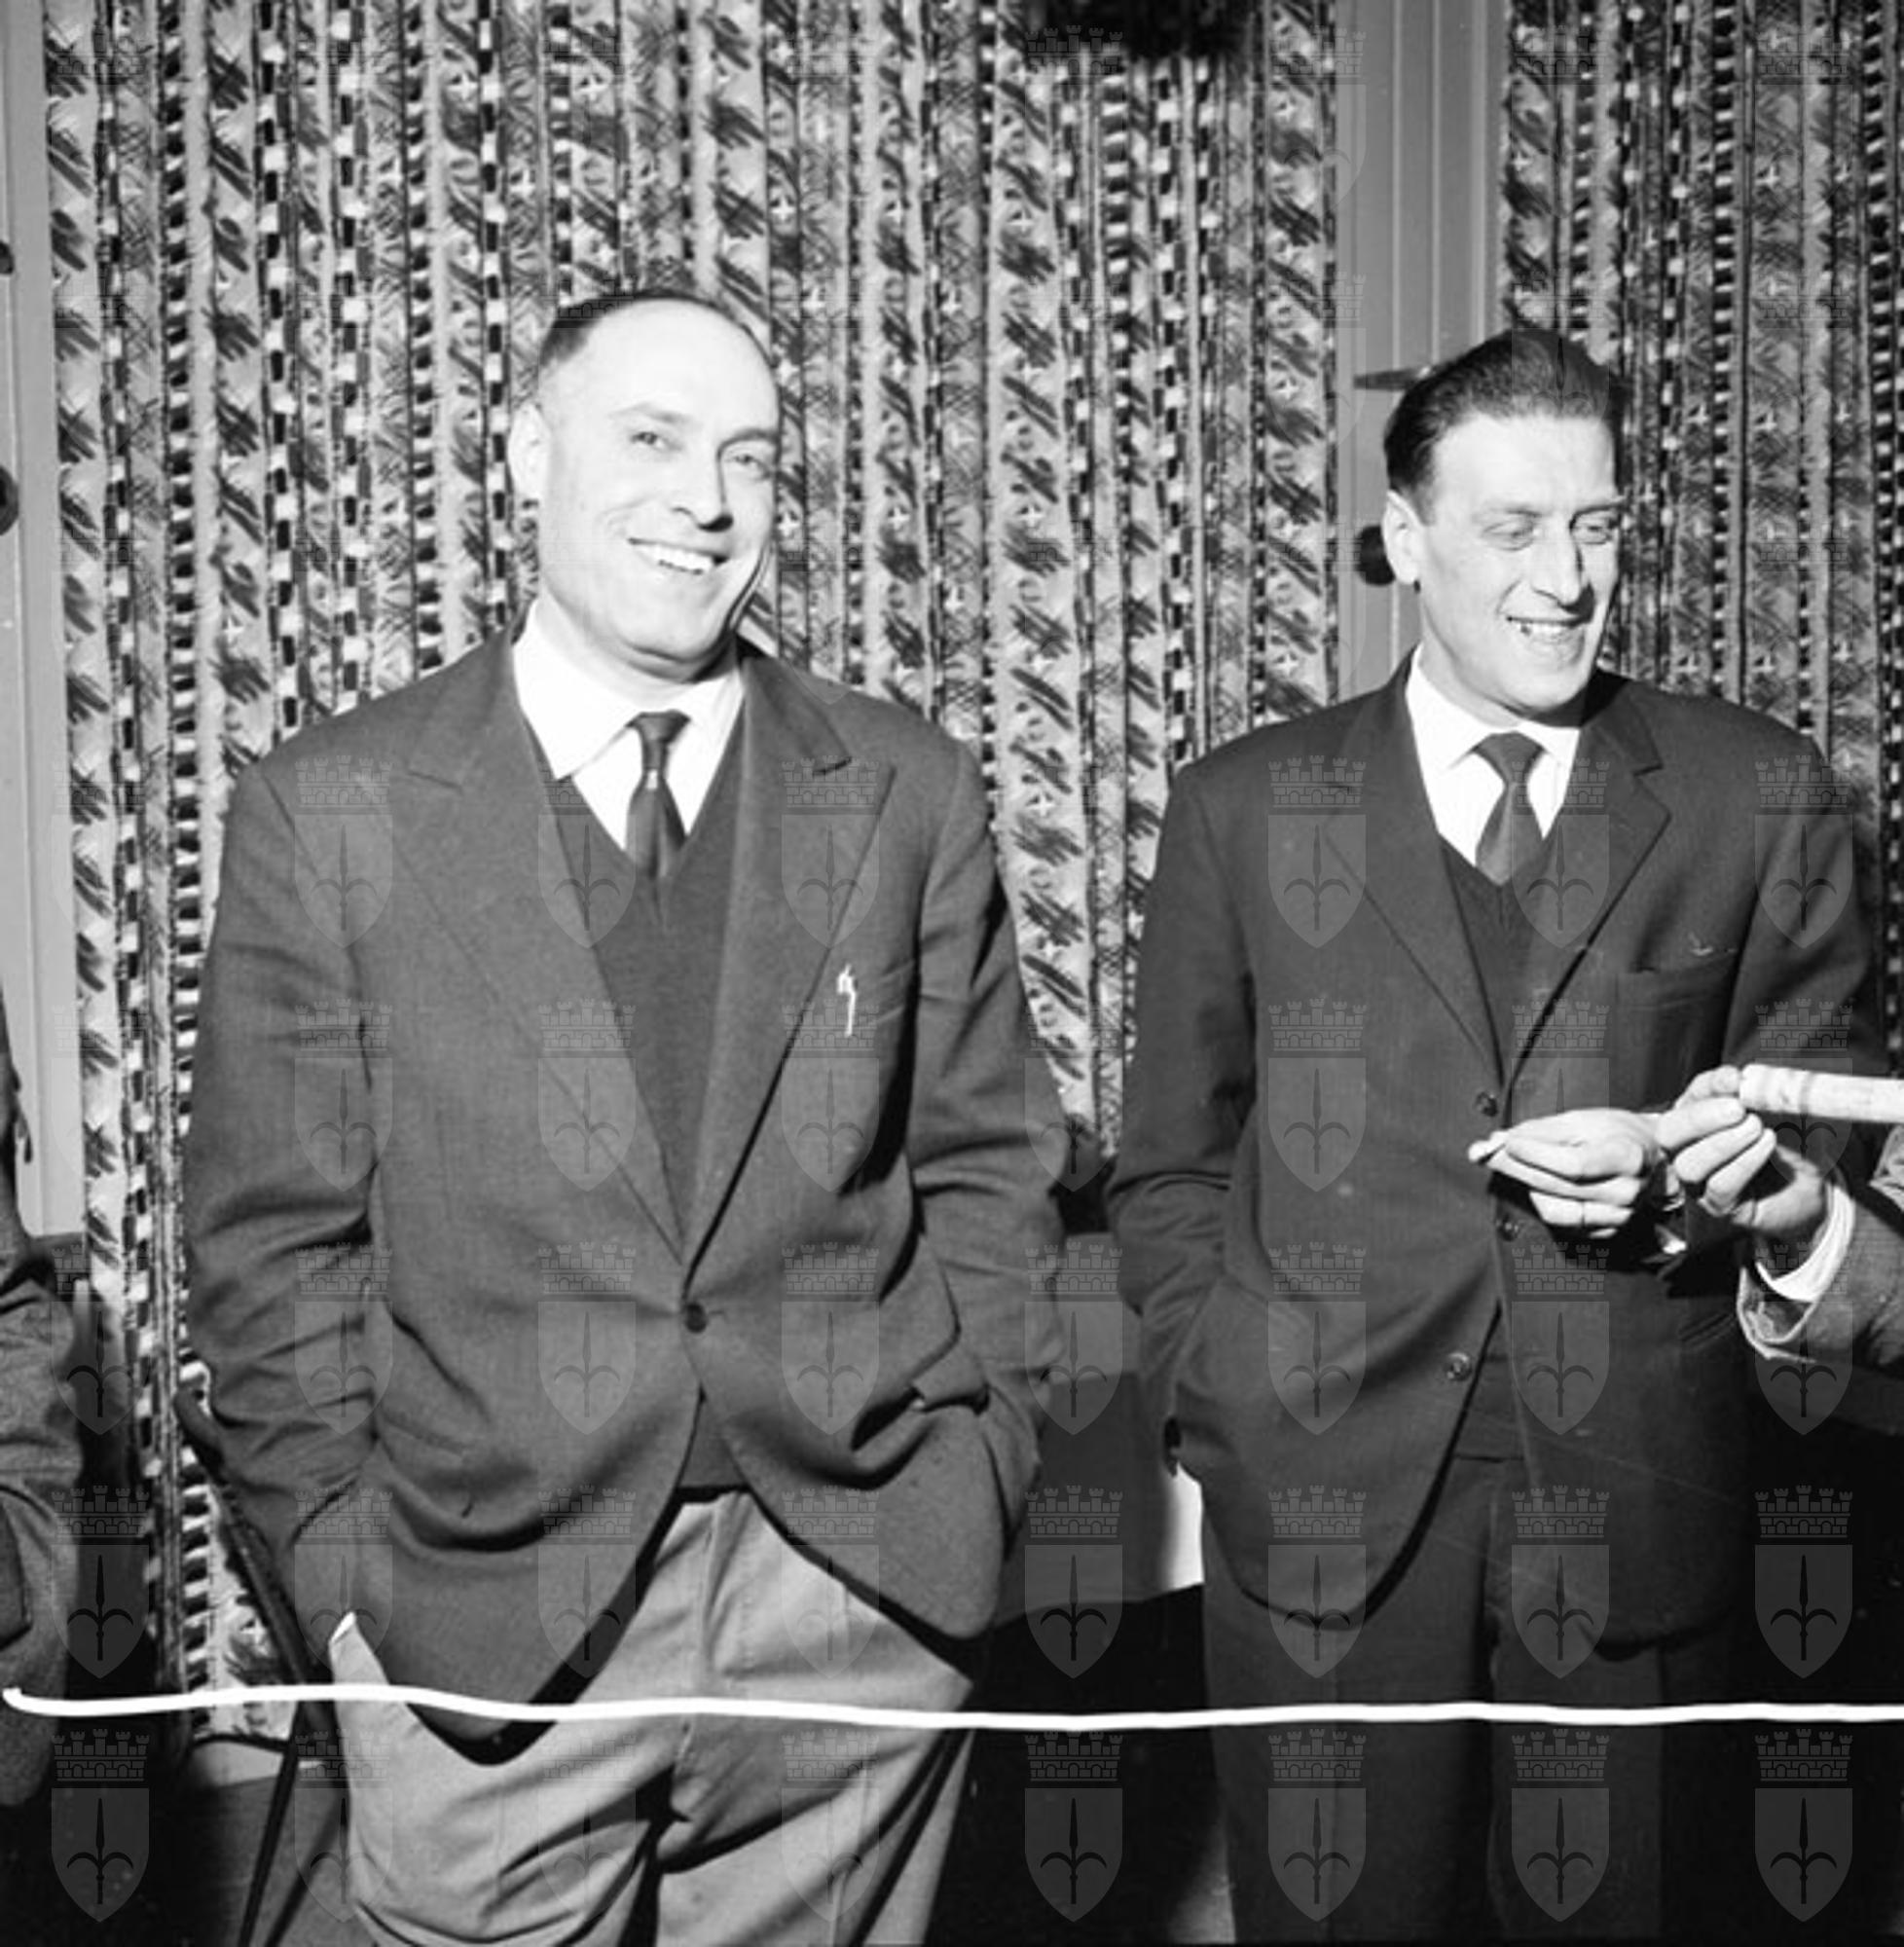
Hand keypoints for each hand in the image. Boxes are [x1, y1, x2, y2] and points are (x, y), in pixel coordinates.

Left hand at [1468, 1107, 1663, 1236]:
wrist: (1653, 1159)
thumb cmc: (1615, 1134)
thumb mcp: (1581, 1120)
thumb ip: (1535, 1131)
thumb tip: (1490, 1144)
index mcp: (1627, 1157)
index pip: (1573, 1165)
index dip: (1535, 1155)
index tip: (1508, 1142)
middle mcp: (1627, 1193)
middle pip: (1558, 1187)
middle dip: (1516, 1167)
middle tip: (1488, 1152)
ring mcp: (1619, 1217)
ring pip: (1554, 1209)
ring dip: (1526, 1186)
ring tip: (1519, 1165)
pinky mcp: (1607, 1231)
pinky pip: (1562, 1223)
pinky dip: (1543, 1202)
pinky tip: (1540, 1185)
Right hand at [1656, 1066, 1831, 1244]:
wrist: (1815, 1189)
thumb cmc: (1795, 1146)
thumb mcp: (1786, 1112)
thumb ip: (1770, 1094)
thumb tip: (1754, 1080)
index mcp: (1702, 1115)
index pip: (1692, 1095)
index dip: (1710, 1086)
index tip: (1735, 1078)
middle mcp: (1691, 1147)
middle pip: (1669, 1132)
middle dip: (1699, 1118)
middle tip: (1737, 1109)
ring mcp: (1702, 1180)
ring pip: (1689, 1164)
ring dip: (1722, 1144)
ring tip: (1757, 1129)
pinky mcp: (1721, 1205)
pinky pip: (1720, 1186)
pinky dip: (1743, 1163)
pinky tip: (1767, 1147)